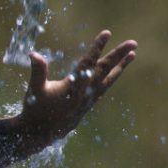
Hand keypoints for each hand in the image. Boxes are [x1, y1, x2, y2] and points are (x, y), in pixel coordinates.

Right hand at [20, 30, 136, 141]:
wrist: (40, 134)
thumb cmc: (35, 110)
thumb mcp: (34, 89)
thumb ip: (37, 71)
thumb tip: (33, 53)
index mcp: (74, 87)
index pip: (88, 62)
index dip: (97, 47)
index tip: (106, 33)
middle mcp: (86, 93)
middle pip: (105, 70)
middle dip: (118, 55)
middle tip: (133, 42)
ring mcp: (88, 100)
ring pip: (109, 80)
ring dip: (121, 66)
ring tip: (133, 55)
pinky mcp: (87, 105)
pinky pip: (104, 88)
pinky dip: (111, 79)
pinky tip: (115, 74)